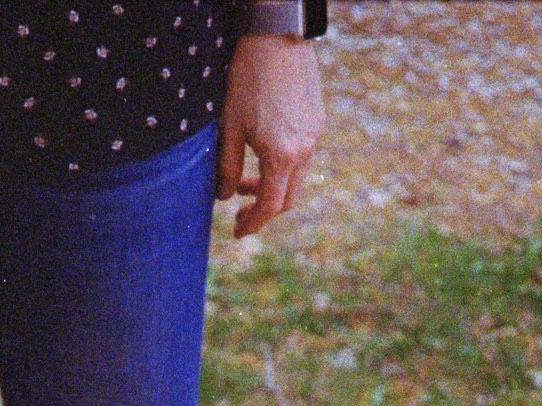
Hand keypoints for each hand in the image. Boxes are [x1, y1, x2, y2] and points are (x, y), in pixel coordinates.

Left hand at [217, 35, 323, 237]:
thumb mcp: (229, 125)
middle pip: (288, 199)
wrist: (277, 37)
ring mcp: (315, 135)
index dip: (253, 223)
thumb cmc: (248, 80)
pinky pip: (303, 155)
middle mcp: (304, 150)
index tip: (238, 232)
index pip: (270, 206)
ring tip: (246, 177)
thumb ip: (225, 166)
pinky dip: (283, 165)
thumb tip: (223, 196)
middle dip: (263, 209)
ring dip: (272, 185)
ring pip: (297, 177)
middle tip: (238, 208)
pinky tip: (264, 150)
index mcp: (281, 156)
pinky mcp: (318, 120)